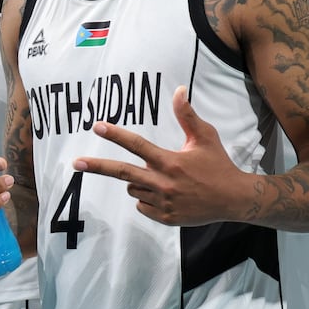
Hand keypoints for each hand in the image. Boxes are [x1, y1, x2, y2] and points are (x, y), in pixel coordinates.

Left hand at [73, 87, 247, 225]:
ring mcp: (162, 203)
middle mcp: (163, 183)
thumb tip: (178, 90)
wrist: (232, 199)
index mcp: (170, 161)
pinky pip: (142, 205)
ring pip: (133, 188)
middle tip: (76, 163)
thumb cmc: (218, 165)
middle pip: (122, 172)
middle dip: (97, 166)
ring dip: (138, 181)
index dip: (116, 134)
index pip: (137, 145)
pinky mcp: (165, 218)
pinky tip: (166, 194)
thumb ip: (187, 116)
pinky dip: (148, 198)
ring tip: (161, 178)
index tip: (97, 126)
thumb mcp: (205, 137)